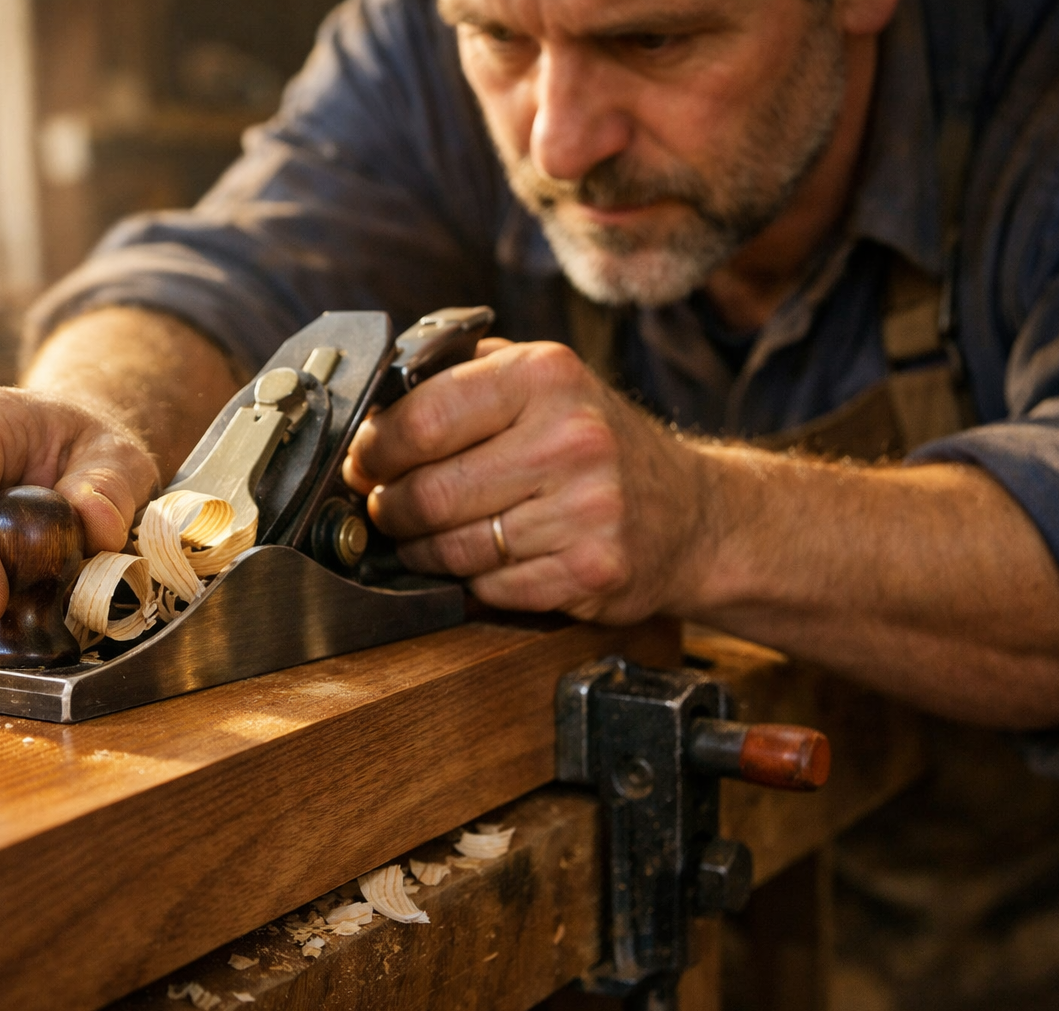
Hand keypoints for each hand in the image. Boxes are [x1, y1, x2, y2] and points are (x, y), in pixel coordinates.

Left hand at [342, 340, 712, 623]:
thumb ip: (462, 374)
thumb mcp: (542, 379)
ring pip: (453, 548)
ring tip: (426, 536)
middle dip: (391, 508)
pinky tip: (484, 561)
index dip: (375, 450)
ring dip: (423, 550)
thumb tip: (372, 401)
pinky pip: (490, 589)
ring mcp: (587, 510)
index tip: (365, 462)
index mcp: (547, 376)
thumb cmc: (598, 441)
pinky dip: (472, 581)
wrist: (693, 512)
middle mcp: (572, 439)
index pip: (422, 420)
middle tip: (386, 507)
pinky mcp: (593, 571)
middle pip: (430, 492)